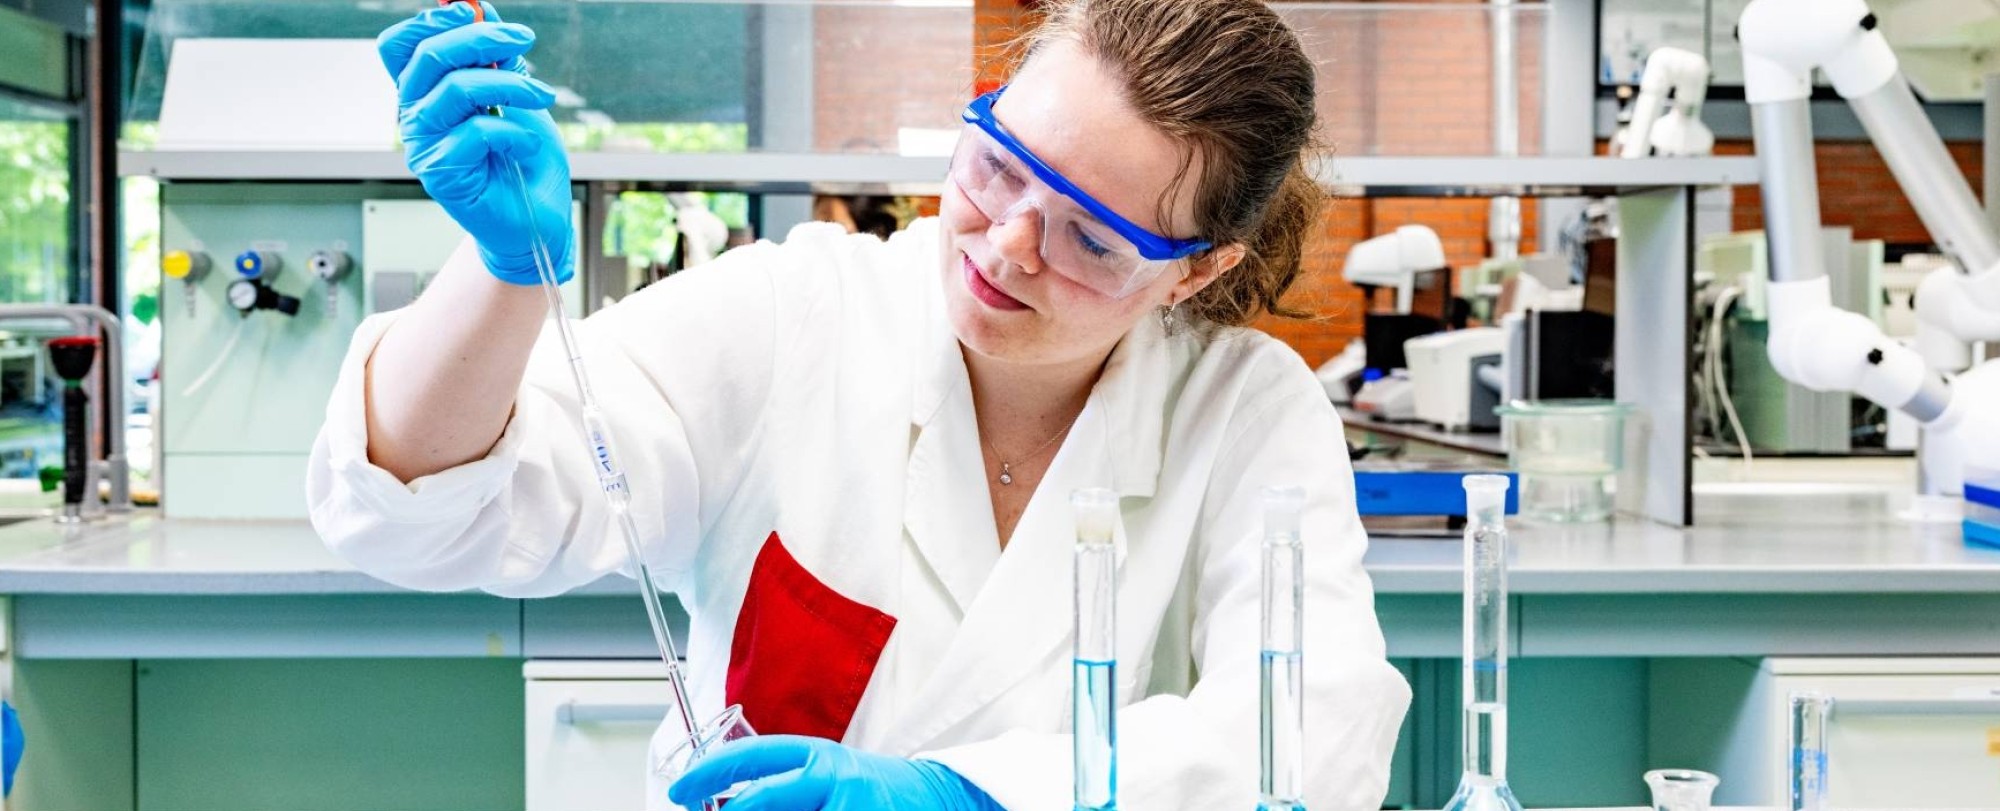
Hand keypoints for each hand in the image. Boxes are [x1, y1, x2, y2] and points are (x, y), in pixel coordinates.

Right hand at [377, 2, 573, 284]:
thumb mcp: (516, 97)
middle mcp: (415, 116)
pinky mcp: (442, 173)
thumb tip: (482, 11)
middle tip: (524, 40)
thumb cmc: (524, 160)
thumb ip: (496, 58)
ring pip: (458, 90)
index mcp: (424, 94)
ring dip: (510, 84)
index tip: (471, 11)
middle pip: (428, 57)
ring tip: (543, 95)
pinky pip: (478, 132)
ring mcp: (424, 146)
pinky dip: (515, 132)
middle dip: (480, 38)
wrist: (538, 220)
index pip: (399, 46)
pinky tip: (526, 146)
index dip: (429, 21)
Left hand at [667, 735, 1002, 810]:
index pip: (755, 756)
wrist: (943, 797)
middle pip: (764, 799)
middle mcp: (835, 777)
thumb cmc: (876, 792)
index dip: (710, 771)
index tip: (678, 789)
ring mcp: (852, 805)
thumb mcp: (831, 776)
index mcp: (821, 755)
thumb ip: (789, 787)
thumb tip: (726, 805)